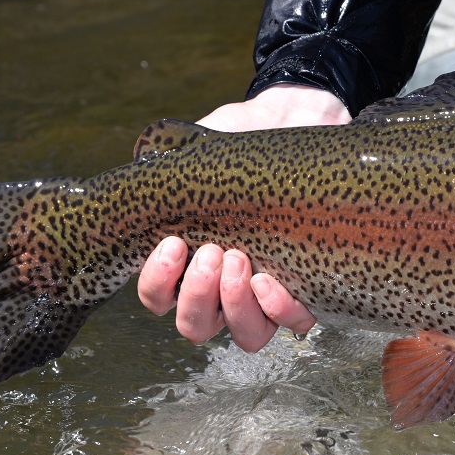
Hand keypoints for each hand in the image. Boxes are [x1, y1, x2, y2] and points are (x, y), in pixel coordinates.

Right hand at [136, 84, 349, 349]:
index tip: (172, 244)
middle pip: (197, 327)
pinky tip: (271, 280)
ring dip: (234, 305)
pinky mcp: (310, 288)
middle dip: (198, 295)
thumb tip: (145, 165)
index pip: (159, 298)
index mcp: (189, 262)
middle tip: (210, 251)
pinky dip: (280, 309)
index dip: (158, 283)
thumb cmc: (242, 139)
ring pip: (246, 335)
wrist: (298, 118)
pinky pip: (295, 322)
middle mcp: (225, 288)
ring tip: (239, 259)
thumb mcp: (196, 151)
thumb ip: (164, 165)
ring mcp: (267, 294)